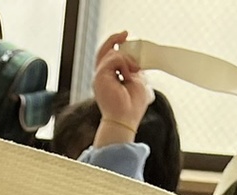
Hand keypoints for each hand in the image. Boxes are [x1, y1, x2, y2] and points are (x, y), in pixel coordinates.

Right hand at [91, 31, 149, 147]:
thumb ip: (134, 68)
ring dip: (126, 59)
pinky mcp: (100, 77)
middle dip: (114, 40)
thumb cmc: (132, 106)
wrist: (125, 119)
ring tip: (134, 71)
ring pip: (110, 53)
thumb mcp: (138, 81)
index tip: (126, 37)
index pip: (109, 57)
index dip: (116, 45)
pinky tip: (128, 74)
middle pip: (103, 51)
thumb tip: (137, 57)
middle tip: (125, 34)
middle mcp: (102, 77)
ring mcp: (99, 77)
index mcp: (109, 79)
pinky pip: (112, 58)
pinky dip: (123, 63)